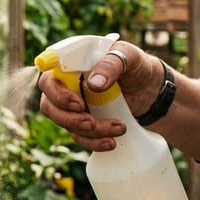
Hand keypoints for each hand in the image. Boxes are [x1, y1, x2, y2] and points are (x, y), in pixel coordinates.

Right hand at [38, 41, 161, 150]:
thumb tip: (94, 84)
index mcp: (71, 64)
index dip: (57, 93)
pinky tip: (111, 142)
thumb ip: (111, 64)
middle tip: (91, 122)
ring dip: (88, 132)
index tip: (78, 104)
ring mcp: (72, 105)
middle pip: (49, 105)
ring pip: (65, 124)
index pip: (49, 78)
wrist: (150, 88)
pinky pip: (79, 136)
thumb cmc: (136, 65)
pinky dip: (94, 142)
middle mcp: (66, 85)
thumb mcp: (129, 56)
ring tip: (118, 129)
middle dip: (69, 118)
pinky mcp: (82, 121)